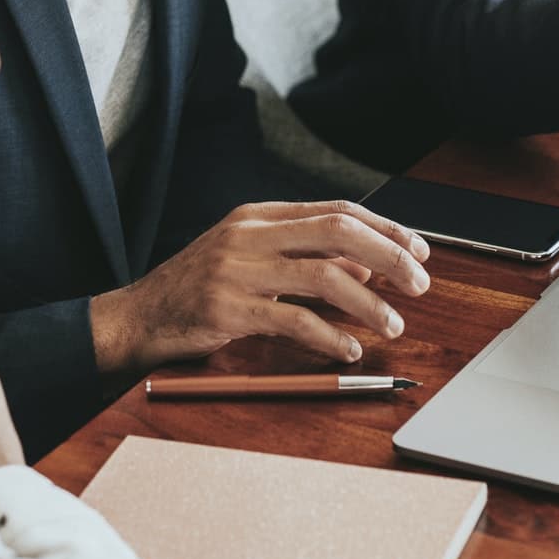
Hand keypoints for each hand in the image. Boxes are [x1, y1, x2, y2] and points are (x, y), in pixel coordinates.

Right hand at [90, 199, 430, 370]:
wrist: (139, 317)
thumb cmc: (202, 289)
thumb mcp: (255, 261)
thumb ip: (307, 259)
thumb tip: (369, 264)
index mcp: (260, 215)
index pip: (338, 209)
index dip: (385, 228)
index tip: (418, 250)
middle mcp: (250, 234)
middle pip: (337, 232)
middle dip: (389, 256)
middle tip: (420, 284)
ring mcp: (237, 269)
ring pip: (323, 275)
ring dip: (368, 302)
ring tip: (393, 324)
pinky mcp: (227, 308)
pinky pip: (293, 319)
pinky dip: (329, 336)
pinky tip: (349, 349)